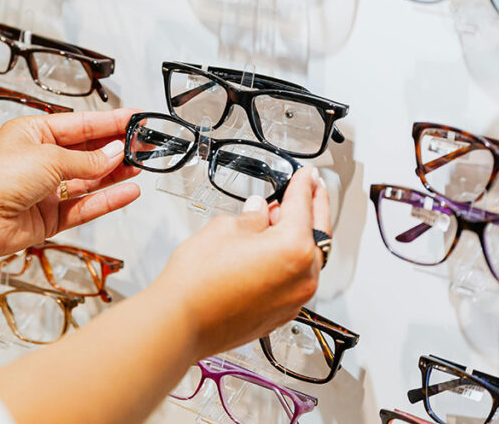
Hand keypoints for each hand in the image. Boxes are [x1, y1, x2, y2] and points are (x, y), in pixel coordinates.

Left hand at [0, 109, 141, 260]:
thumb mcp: (49, 157)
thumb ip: (88, 159)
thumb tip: (115, 153)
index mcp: (34, 133)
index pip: (80, 125)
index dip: (109, 122)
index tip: (135, 118)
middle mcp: (40, 160)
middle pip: (87, 152)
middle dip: (116, 148)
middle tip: (144, 144)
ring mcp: (46, 190)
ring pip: (89, 179)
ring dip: (115, 173)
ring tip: (141, 165)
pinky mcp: (50, 217)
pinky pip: (85, 206)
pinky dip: (107, 199)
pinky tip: (128, 191)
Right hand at [151, 166, 330, 360]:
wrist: (182, 322)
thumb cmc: (199, 280)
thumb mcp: (224, 229)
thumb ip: (251, 217)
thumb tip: (260, 212)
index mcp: (294, 247)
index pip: (303, 204)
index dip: (304, 184)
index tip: (307, 175)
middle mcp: (303, 276)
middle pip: (316, 233)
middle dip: (314, 208)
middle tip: (312, 189)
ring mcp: (295, 299)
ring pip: (307, 259)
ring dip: (300, 236)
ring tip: (281, 219)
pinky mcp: (282, 314)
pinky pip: (295, 279)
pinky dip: (289, 261)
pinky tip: (271, 250)